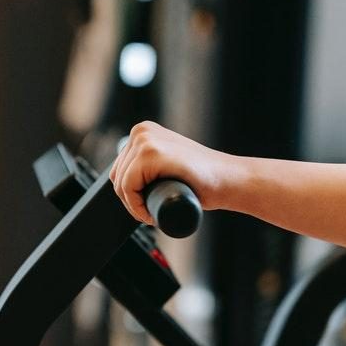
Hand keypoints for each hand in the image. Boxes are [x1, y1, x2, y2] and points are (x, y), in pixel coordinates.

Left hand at [109, 121, 230, 223]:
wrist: (228, 180)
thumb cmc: (204, 178)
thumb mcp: (170, 162)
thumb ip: (152, 162)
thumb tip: (127, 179)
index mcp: (143, 131)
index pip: (120, 169)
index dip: (130, 194)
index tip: (146, 207)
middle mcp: (141, 131)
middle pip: (118, 176)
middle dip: (130, 200)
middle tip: (151, 213)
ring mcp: (145, 140)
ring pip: (122, 184)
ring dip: (133, 205)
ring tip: (153, 213)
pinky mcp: (150, 153)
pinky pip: (128, 187)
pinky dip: (136, 205)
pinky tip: (151, 213)